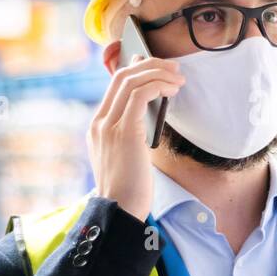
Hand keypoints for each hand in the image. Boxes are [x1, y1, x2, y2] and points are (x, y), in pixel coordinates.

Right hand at [88, 54, 184, 221]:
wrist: (120, 210)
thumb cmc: (129, 188)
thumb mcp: (125, 154)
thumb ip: (131, 132)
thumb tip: (150, 111)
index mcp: (97, 126)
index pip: (115, 84)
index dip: (139, 70)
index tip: (159, 70)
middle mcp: (99, 122)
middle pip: (122, 76)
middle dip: (151, 65)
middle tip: (174, 69)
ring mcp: (109, 126)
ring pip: (131, 81)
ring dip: (159, 74)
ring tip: (178, 79)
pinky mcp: (124, 132)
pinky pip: (140, 95)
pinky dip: (158, 86)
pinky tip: (173, 90)